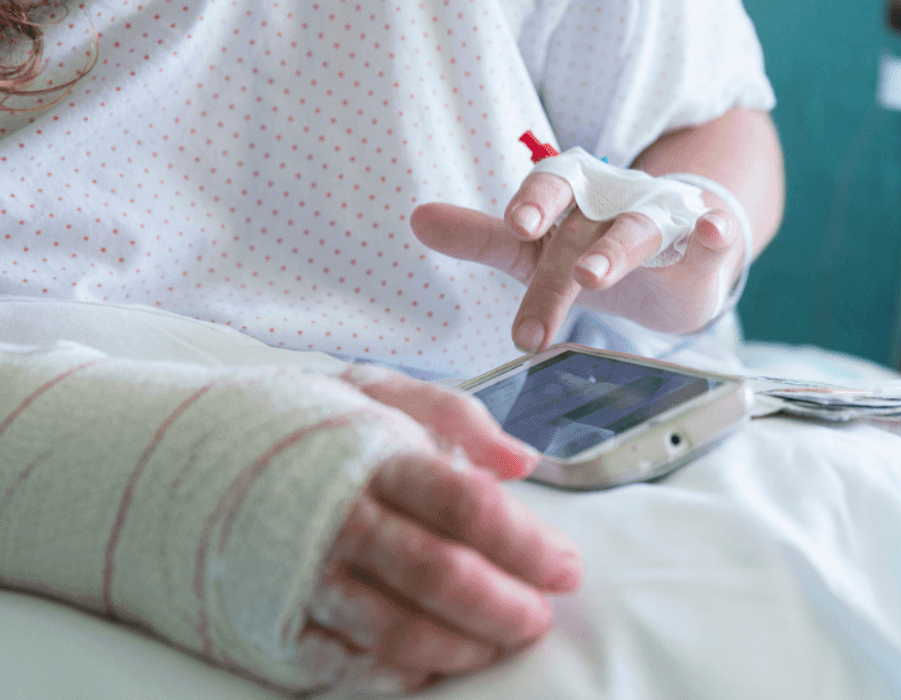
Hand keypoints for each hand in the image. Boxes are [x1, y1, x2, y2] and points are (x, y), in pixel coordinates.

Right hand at [298, 374, 581, 692]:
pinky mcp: (271, 620)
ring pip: (396, 628)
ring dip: (459, 647)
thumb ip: (453, 414)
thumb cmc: (292, 427)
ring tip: (495, 647)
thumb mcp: (371, 391)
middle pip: (441, 574)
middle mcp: (339, 517)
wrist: (168, 458)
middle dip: (504, 606)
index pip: (467, 505)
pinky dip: (393, 673)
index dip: (527, 542)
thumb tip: (521, 460)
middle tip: (538, 618)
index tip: (566, 566)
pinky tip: (429, 669)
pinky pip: (342, 662)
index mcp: (373, 456)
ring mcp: (302, 574)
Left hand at [409, 171, 746, 351]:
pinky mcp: (703, 241)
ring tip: (595, 275)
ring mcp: (662, 217)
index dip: (533, 203)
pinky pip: (712, 232)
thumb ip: (484, 236)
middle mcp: (614, 198)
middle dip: (558, 272)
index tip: (517, 224)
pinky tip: (714, 232)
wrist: (673, 258)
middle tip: (533, 322)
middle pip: (582, 231)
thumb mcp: (537, 247)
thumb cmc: (594, 248)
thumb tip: (417, 219)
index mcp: (573, 192)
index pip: (548, 188)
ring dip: (618, 249)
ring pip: (639, 228)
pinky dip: (714, 231)